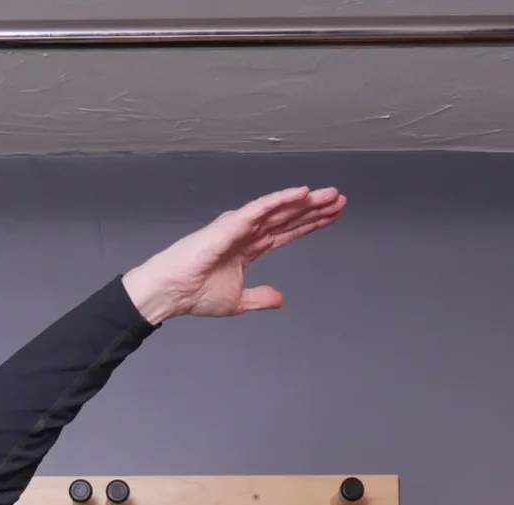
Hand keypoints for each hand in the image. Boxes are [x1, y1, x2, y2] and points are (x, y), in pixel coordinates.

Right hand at [120, 186, 346, 326]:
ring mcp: (240, 225)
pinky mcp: (231, 224)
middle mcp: (248, 232)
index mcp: (250, 248)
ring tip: (330, 195)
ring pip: (280, 209)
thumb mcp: (238, 301)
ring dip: (306, 201)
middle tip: (340, 199)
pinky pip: (261, 208)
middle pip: (289, 217)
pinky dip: (281, 200)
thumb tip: (280, 298)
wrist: (172, 293)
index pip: (288, 231)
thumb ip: (261, 297)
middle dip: (316, 209)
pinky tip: (301, 193)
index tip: (333, 216)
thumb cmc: (195, 293)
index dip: (312, 223)